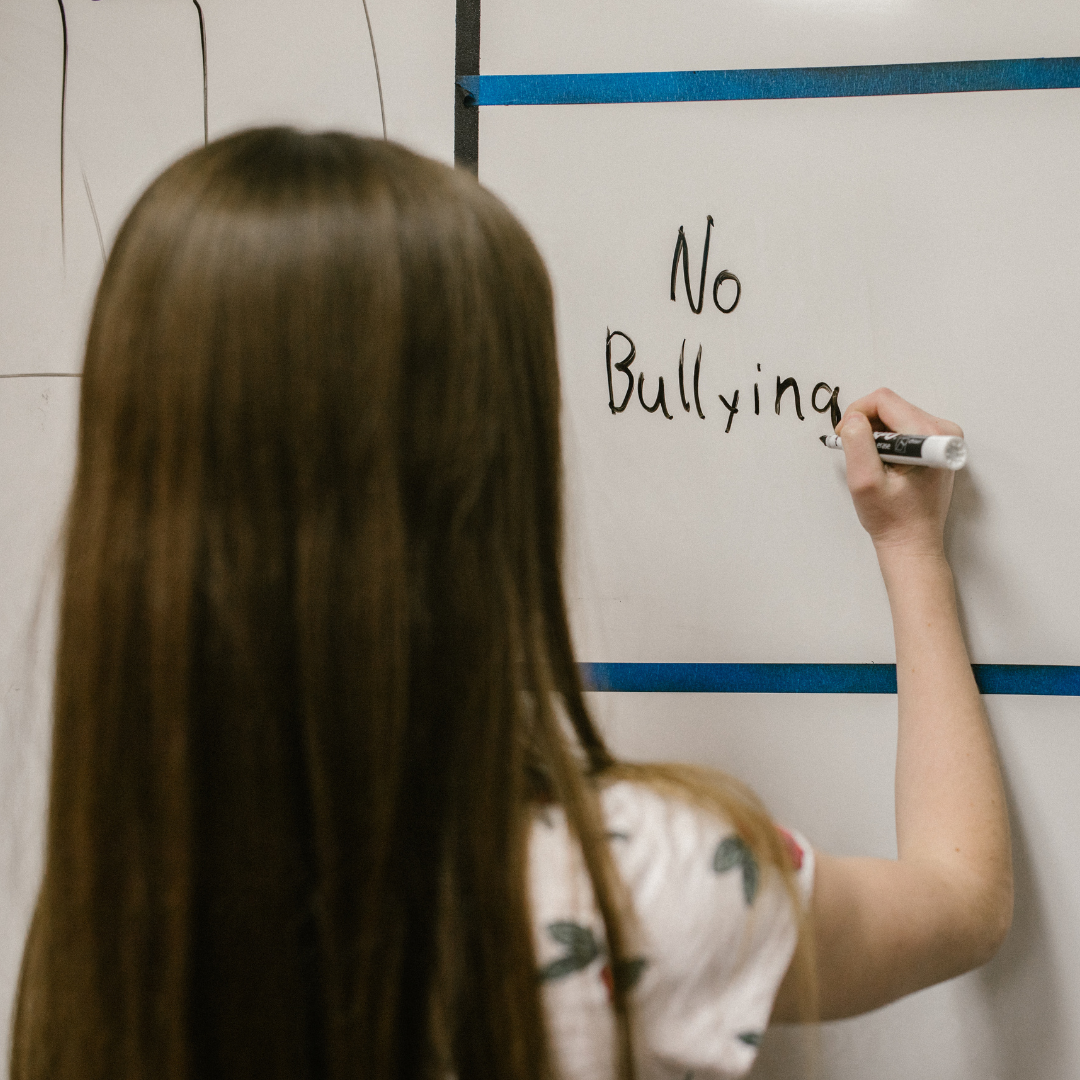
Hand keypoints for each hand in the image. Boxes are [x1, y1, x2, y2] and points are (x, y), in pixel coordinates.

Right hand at [839, 388, 961, 556]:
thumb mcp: (865, 482)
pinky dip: (884, 440)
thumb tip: (854, 418)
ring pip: (894, 415)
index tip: (844, 437)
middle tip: (855, 454)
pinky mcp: (936, 445)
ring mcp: (942, 437)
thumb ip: (858, 443)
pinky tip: (882, 463)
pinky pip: (902, 427)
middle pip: (890, 405)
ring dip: (874, 434)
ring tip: (870, 463)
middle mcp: (943, 431)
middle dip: (864, 425)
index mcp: (929, 437)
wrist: (912, 543)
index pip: (884, 400)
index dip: (856, 414)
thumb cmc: (893, 519)